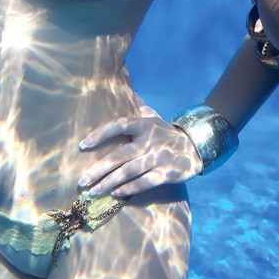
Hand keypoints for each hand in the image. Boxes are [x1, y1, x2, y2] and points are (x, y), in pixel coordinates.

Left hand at [77, 101, 202, 196]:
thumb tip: (122, 84)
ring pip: (129, 172)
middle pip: (120, 156)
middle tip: (82, 181)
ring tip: (93, 191)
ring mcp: (158, 158)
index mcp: (144, 125)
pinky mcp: (166, 174)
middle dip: (99, 170)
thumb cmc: (166, 133)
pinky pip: (144, 183)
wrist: (196, 148)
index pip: (119, 126)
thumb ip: (137, 104)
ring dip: (109, 183)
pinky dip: (129, 189)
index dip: (101, 134)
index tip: (83, 144)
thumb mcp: (154, 116)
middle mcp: (150, 141)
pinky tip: (115, 194)